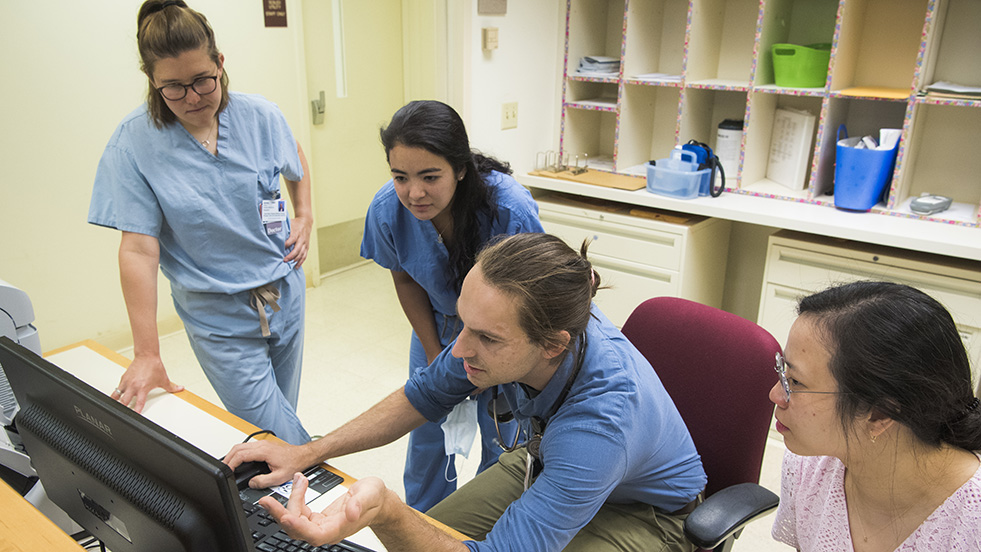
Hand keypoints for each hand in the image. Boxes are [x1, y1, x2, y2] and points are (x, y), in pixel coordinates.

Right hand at [110, 355, 182, 413]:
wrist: (147, 355)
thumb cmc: (154, 366)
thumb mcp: (164, 379)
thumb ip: (171, 387)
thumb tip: (180, 389)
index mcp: (143, 388)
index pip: (139, 403)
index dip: (136, 410)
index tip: (135, 415)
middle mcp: (133, 386)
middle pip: (124, 401)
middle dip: (122, 408)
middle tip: (123, 412)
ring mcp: (127, 382)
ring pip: (116, 395)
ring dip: (116, 401)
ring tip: (115, 406)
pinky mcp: (123, 378)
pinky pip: (117, 388)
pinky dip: (116, 393)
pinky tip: (116, 396)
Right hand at [223, 439, 311, 488]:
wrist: (303, 456)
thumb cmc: (294, 463)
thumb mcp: (279, 477)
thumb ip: (263, 481)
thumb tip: (251, 483)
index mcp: (263, 451)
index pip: (240, 454)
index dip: (231, 463)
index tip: (226, 471)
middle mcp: (261, 445)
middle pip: (237, 448)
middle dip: (227, 459)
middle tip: (223, 470)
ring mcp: (262, 443)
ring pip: (240, 446)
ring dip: (232, 455)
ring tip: (227, 467)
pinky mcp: (263, 445)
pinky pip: (246, 447)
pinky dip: (238, 453)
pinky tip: (237, 461)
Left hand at [259, 475, 387, 546]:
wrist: (377, 499)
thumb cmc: (375, 498)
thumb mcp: (371, 494)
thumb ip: (360, 504)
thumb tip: (351, 513)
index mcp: (338, 528)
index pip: (314, 534)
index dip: (298, 528)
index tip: (286, 516)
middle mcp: (326, 530)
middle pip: (297, 529)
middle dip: (280, 514)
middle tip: (266, 500)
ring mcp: (320, 525)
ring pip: (295, 519)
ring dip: (287, 502)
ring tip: (295, 479)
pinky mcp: (316, 518)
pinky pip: (299, 511)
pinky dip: (297, 496)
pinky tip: (300, 482)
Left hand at [284, 215, 312, 266]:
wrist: (306, 222)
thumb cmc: (295, 223)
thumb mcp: (288, 223)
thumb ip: (281, 227)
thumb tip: (271, 230)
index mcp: (296, 233)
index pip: (291, 240)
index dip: (285, 245)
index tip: (280, 250)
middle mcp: (301, 239)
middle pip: (297, 249)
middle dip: (290, 256)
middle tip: (284, 260)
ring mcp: (305, 244)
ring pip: (301, 254)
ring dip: (295, 260)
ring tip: (289, 265)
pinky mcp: (307, 247)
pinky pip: (305, 256)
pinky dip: (301, 262)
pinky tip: (296, 267)